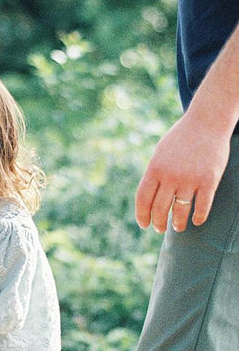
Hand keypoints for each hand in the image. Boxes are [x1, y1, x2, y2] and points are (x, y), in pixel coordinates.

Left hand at [135, 110, 230, 232]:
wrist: (207, 121)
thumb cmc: (182, 137)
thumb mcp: (161, 153)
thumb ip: (155, 173)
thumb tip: (149, 196)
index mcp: (155, 168)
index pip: (143, 199)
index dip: (142, 215)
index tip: (144, 224)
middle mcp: (170, 176)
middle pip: (160, 208)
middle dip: (158, 223)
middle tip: (160, 229)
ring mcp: (190, 179)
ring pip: (180, 211)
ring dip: (178, 223)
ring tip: (178, 227)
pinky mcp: (209, 180)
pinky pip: (202, 206)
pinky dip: (198, 217)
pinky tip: (196, 221)